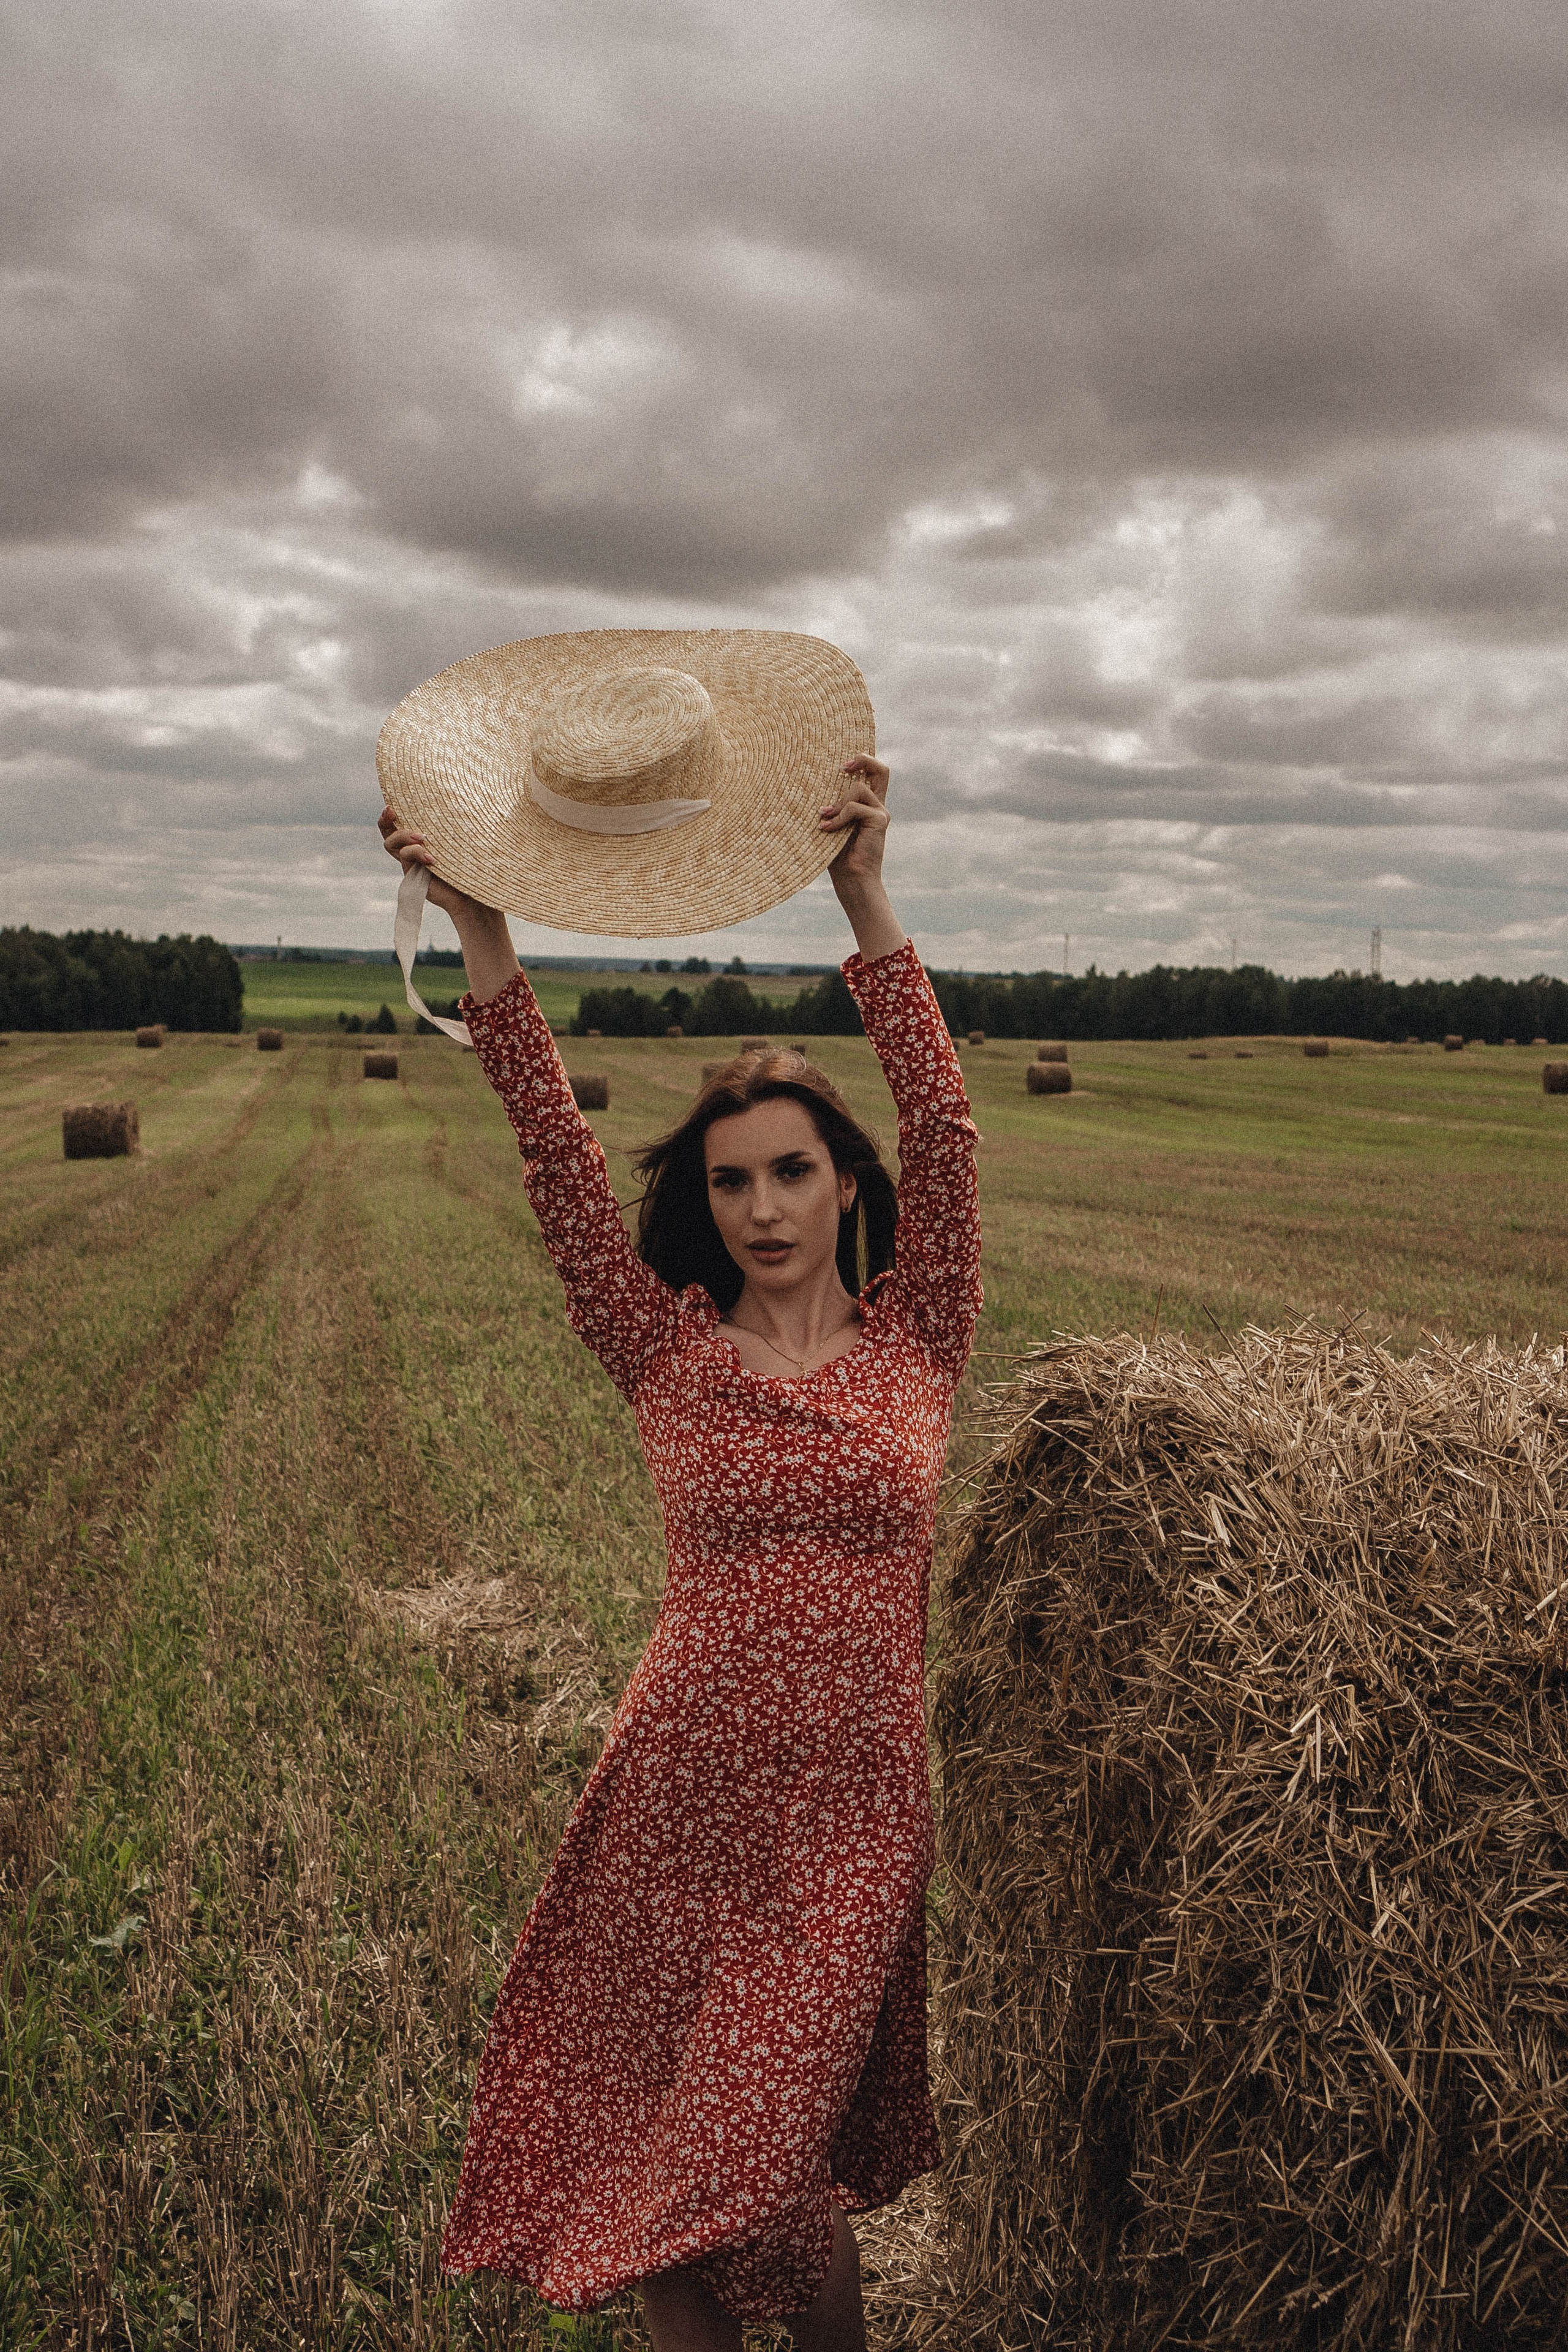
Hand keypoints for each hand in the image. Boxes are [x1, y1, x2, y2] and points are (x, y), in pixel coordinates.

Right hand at [378, 806, 495, 921]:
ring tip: (423, 838)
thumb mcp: (465, 840)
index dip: (391, 813)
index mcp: (424, 839)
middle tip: (391, 811)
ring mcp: (412, 862)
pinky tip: (432, 858)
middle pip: (388, 833)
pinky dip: (416, 853)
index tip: (392, 804)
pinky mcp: (412, 874)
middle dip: (386, 820)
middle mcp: (414, 849)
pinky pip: (405, 857)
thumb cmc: (474, 866)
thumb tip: (461, 797)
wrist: (474, 895)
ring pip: (391, 844)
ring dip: (404, 835)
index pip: (401, 823)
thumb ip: (455, 824)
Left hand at [820, 756, 889, 891]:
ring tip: (824, 819)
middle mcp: (877, 806)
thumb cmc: (836, 855)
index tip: (841, 766)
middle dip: (862, 760)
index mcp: (867, 805)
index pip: (873, 774)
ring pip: (858, 789)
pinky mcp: (879, 820)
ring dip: (837, 803)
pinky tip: (827, 830)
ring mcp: (880, 813)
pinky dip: (838, 817)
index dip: (862, 761)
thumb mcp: (830, 825)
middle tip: (841, 767)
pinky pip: (854, 808)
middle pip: (881, 770)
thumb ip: (830, 807)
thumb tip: (810, 786)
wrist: (851, 880)